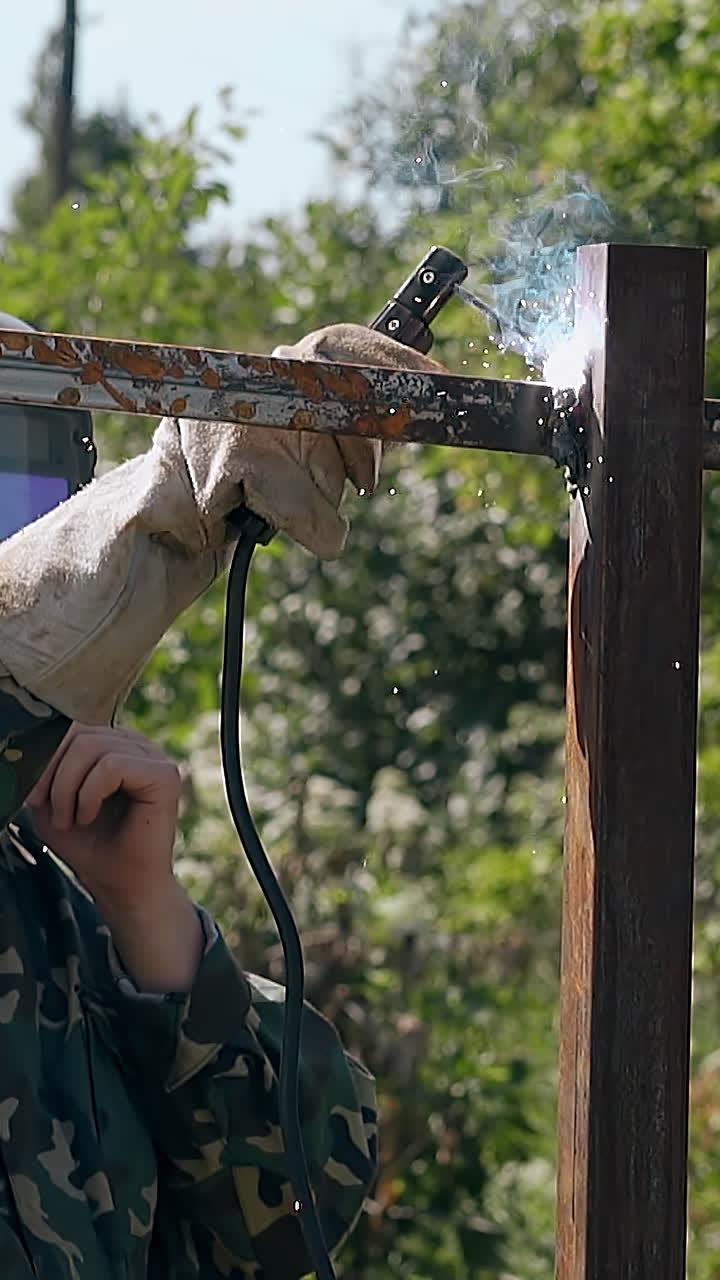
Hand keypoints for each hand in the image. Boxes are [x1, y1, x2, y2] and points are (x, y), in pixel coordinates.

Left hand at [26, 723, 181, 911]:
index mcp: (114, 744)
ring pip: (93, 747)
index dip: (46, 758)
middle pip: (80, 733)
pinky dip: (90, 793)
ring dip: (69, 788)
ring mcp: (154, 757)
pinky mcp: (164, 776)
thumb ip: (44, 770)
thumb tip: (28, 748)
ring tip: (70, 819)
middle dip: (55, 775)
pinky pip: (112, 765)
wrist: (122, 885)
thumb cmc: (90, 845)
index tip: (36, 797)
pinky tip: (89, 815)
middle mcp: (137, 744)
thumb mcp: (53, 800)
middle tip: (55, 814)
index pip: (72, 727)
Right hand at [177, 323, 445, 559]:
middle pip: (346, 399)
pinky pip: (301, 505)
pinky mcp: (224, 464)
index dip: (394, 360)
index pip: (340, 343)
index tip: (439, 384)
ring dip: (321, 501)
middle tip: (363, 485)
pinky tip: (269, 524)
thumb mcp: (299, 456)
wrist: (158, 528)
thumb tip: (405, 422)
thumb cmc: (237, 493)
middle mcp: (251, 382)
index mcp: (272, 376)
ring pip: (328, 465)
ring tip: (281, 508)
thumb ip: (342, 432)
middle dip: (364, 449)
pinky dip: (306, 527)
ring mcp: (235, 418)